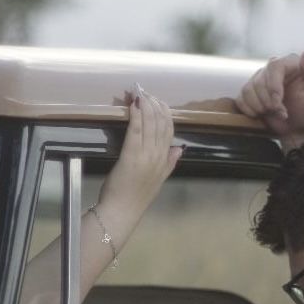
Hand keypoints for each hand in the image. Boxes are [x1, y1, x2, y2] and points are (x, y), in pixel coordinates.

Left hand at [100, 89, 182, 221]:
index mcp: (165, 159)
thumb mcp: (159, 180)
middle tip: (146, 92)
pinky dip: (135, 116)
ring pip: (149, 124)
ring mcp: (146, 155)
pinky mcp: (131, 155)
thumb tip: (180, 149)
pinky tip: (133, 105)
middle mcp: (158, 155)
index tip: (159, 101)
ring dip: (145, 105)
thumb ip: (170, 163)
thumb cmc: (136, 197)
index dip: (165, 113)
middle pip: (161, 123)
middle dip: (154, 104)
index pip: (170, 130)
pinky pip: (135, 131)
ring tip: (140, 93)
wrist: (123, 211)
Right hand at [235, 50, 303, 144]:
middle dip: (268, 101)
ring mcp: (260, 79)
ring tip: (275, 114)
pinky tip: (262, 115)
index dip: (273, 85)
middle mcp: (274, 68)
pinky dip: (250, 110)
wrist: (302, 127)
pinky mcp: (251, 93)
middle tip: (282, 113)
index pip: (275, 66)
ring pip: (248, 89)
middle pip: (259, 79)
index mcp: (292, 64)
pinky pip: (241, 98)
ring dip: (260, 107)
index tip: (277, 102)